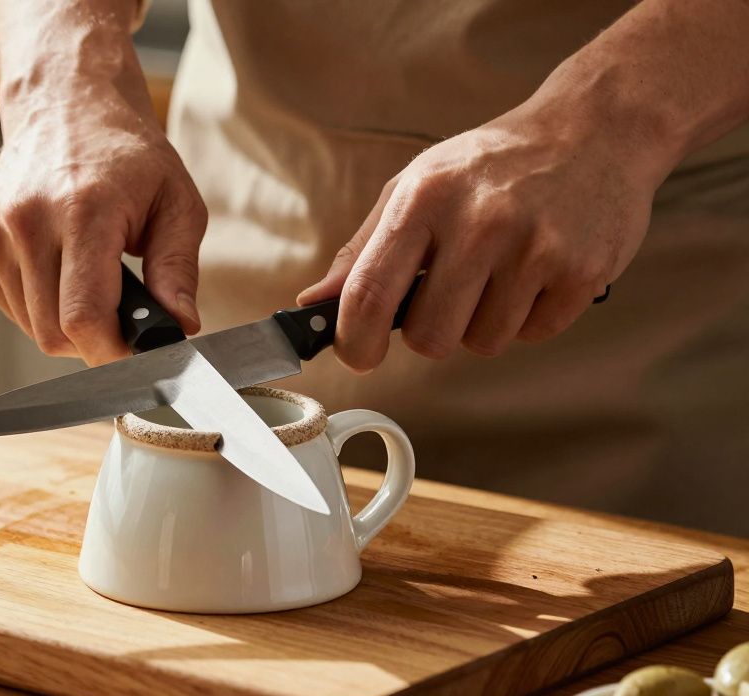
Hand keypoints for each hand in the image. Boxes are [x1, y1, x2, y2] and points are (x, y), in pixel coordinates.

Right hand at [0, 78, 205, 365]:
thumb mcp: (177, 202)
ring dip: (64, 322)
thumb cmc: (127, 155)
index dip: (112, 351)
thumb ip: (178, 269)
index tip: (137, 350)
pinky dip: (38, 304)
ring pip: (30, 326)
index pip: (83, 317)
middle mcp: (27, 220)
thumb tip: (179, 327)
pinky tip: (59, 268)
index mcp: (83, 210)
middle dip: (92, 341)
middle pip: (53, 333)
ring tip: (90, 278)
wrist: (65, 104)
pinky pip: (9, 305)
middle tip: (122, 313)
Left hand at [296, 102, 661, 372]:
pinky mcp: (582, 271)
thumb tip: (312, 303)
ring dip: (484, 323)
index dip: (355, 341)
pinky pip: (534, 335)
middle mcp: (479, 222)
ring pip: (482, 343)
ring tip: (500, 272)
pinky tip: (536, 273)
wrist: (594, 128)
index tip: (358, 355)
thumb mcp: (416, 187)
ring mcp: (535, 247)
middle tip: (450, 294)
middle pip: (429, 337)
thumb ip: (362, 250)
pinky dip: (529, 317)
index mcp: (424, 199)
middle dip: (432, 330)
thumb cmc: (491, 165)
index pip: (369, 294)